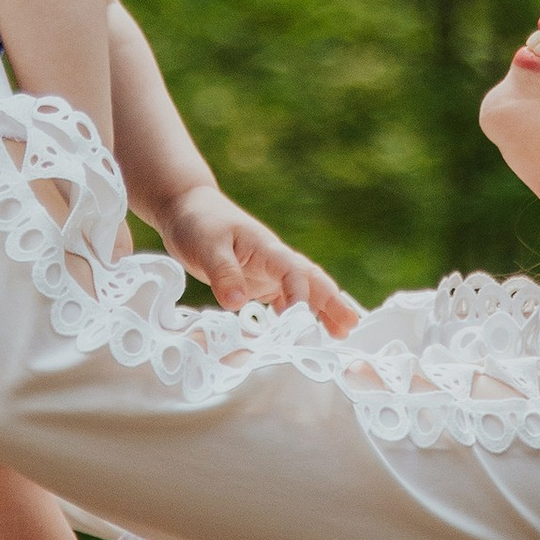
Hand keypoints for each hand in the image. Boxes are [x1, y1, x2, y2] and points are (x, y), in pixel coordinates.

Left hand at [154, 185, 357, 337]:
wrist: (188, 208)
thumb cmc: (198, 223)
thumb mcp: (207, 247)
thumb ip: (223, 274)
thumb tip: (237, 304)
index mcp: (266, 248)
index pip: (292, 271)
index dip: (300, 294)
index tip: (301, 317)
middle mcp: (273, 260)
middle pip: (310, 280)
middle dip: (332, 301)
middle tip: (351, 325)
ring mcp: (268, 271)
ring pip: (302, 289)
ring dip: (322, 308)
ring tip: (342, 331)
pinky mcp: (258, 280)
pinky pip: (284, 297)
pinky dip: (297, 311)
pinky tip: (304, 327)